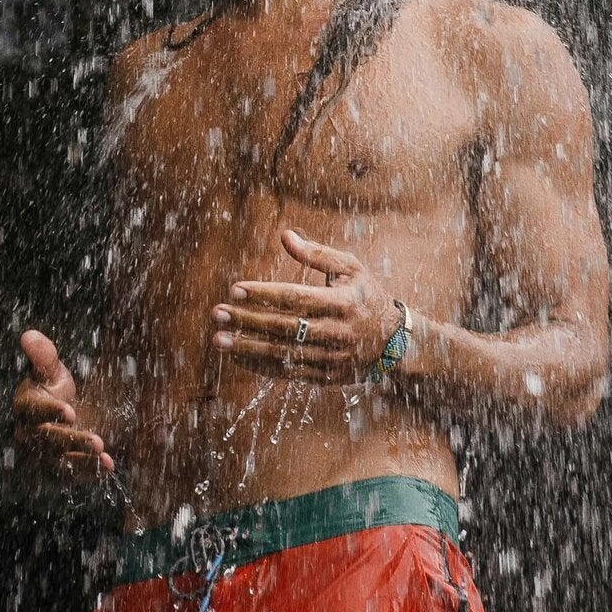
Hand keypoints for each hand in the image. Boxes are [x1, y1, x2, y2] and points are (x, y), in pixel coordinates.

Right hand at [13, 329, 114, 483]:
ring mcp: (41, 454)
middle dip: (72, 441)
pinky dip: (89, 472)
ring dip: (82, 461)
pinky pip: (70, 475)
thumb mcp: (51, 369)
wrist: (61, 414)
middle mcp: (28, 434)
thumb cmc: (53, 388)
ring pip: (58, 462)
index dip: (50, 412)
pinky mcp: (56, 468)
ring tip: (104, 456)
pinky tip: (108, 466)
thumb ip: (42, 354)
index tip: (70, 412)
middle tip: (98, 441)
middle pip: (47, 441)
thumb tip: (28, 335)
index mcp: (25, 407)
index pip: (33, 411)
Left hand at [211, 227, 396, 381]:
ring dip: (246, 347)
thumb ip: (316, 253)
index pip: (296, 297)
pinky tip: (237, 357)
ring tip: (218, 339)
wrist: (394, 342)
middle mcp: (336, 332)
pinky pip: (287, 373)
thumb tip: (284, 235)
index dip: (264, 294)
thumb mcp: (350, 268)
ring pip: (282, 354)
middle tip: (217, 314)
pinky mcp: (324, 376)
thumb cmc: (366, 296)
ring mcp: (330, 358)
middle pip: (284, 327)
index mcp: (342, 302)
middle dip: (247, 321)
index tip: (235, 289)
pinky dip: (260, 366)